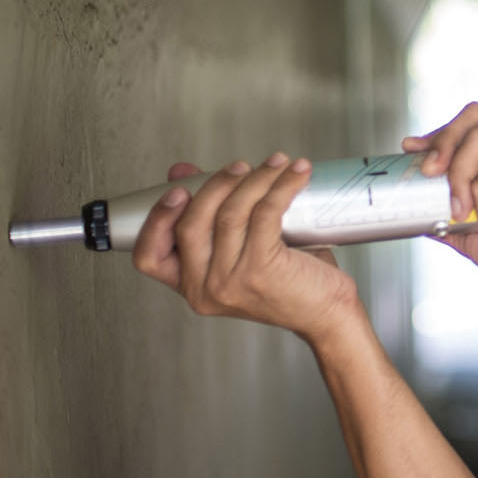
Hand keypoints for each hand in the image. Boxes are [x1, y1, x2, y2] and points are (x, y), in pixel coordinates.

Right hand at [133, 153, 363, 343]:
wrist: (327, 315)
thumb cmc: (288, 283)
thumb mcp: (242, 252)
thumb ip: (212, 217)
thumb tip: (181, 172)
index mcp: (192, 286)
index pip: (150, 258)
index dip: (156, 220)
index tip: (177, 190)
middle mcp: (205, 288)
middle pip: (191, 224)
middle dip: (215, 185)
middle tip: (240, 167)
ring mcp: (231, 281)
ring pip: (230, 215)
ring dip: (254, 180)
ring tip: (275, 163)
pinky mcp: (261, 270)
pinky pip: (264, 215)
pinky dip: (281, 187)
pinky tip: (295, 173)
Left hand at [403, 103, 477, 313]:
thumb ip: (453, 219)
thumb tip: (420, 217)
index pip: (474, 123)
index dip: (441, 134)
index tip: (413, 149)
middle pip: (473, 114)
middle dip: (442, 140)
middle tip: (427, 172)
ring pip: (476, 139)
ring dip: (457, 178)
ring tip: (461, 213)